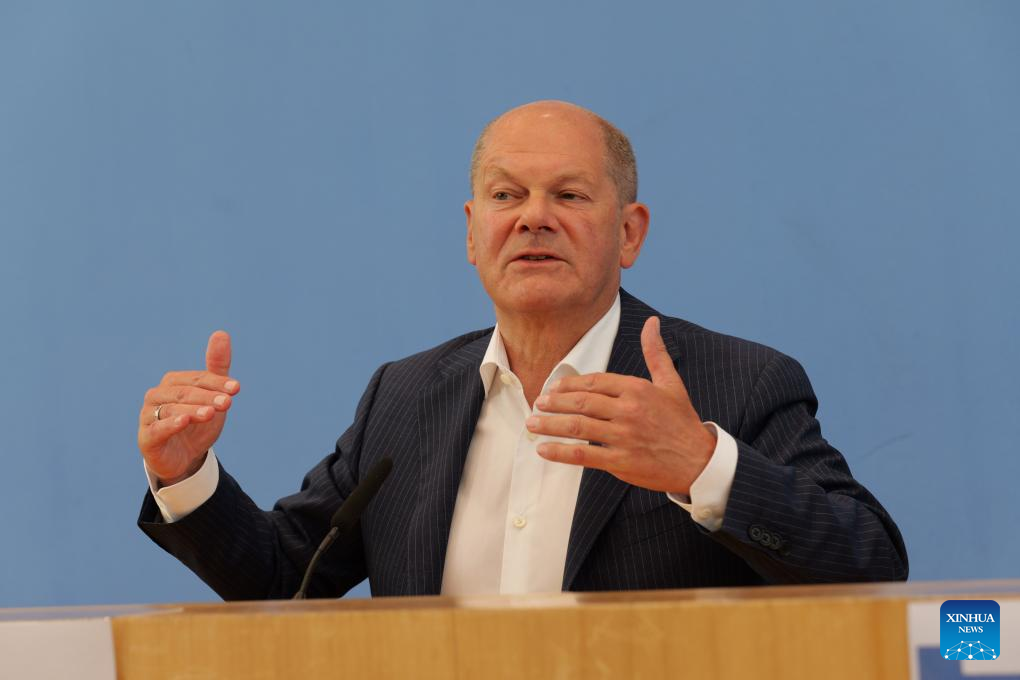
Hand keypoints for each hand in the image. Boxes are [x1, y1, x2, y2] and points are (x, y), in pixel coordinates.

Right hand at [137, 331, 239, 485]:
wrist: (184, 458)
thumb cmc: (197, 422)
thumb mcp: (211, 396)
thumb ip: (216, 368)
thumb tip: (221, 333)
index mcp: (173, 382)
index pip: (197, 379)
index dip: (217, 383)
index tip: (236, 389)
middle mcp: (157, 395)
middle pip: (185, 392)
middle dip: (208, 397)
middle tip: (228, 403)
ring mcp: (149, 415)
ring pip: (172, 409)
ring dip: (193, 409)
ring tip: (211, 412)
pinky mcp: (147, 437)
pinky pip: (158, 428)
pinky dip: (171, 423)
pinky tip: (185, 421)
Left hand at [527, 316, 716, 494]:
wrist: (699, 461)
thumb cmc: (682, 422)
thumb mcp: (671, 383)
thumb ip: (656, 353)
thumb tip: (652, 322)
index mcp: (637, 389)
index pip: (595, 382)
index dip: (570, 384)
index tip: (553, 387)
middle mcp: (628, 411)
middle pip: (581, 402)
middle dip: (554, 402)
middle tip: (538, 403)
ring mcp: (624, 437)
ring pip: (578, 427)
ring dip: (551, 425)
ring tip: (532, 424)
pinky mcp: (621, 461)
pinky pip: (584, 455)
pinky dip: (561, 452)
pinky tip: (544, 450)